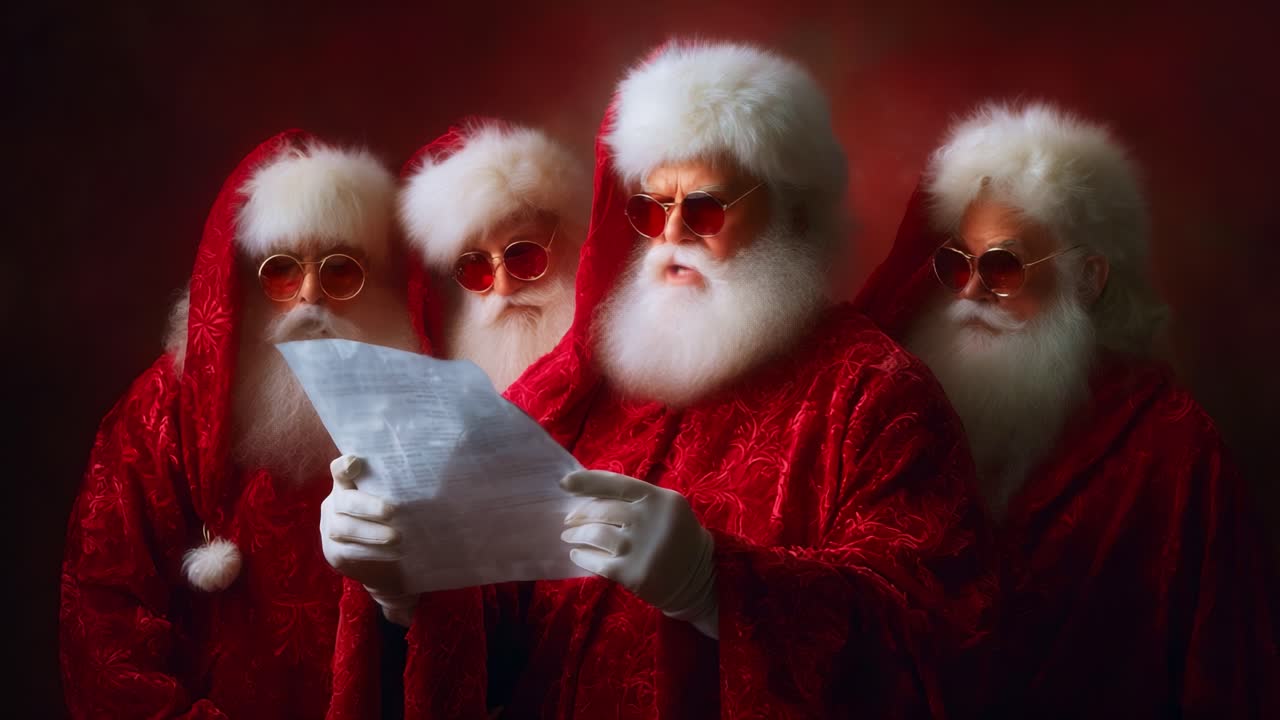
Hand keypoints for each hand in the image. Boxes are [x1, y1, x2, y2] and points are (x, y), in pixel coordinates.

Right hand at [320, 454, 418, 625]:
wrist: (386, 566)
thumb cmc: (393, 523)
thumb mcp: (392, 502)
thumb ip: (396, 489)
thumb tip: (425, 472)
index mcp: (346, 487)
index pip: (339, 471)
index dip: (344, 466)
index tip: (356, 462)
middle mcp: (334, 505)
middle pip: (345, 501)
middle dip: (368, 506)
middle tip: (392, 512)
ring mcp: (330, 530)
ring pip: (344, 528)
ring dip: (372, 532)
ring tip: (397, 537)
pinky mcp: (334, 554)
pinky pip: (350, 551)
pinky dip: (373, 552)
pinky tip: (394, 552)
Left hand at [560, 470, 717, 637]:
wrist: (699, 577)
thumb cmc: (676, 536)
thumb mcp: (666, 508)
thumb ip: (636, 499)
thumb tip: (588, 495)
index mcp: (659, 499)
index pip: (616, 483)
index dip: (587, 481)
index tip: (565, 483)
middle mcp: (650, 520)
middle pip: (602, 511)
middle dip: (579, 514)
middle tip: (569, 520)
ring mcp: (641, 548)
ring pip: (595, 536)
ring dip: (576, 535)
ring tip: (569, 536)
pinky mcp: (634, 574)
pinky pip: (597, 562)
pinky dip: (582, 556)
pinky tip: (577, 554)